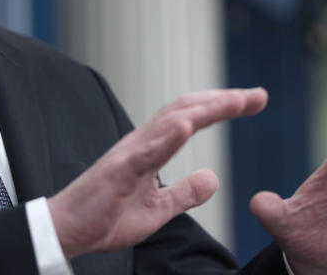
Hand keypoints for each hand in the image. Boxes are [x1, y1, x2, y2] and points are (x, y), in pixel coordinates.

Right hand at [47, 87, 267, 258]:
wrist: (68, 230)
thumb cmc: (106, 216)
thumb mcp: (158, 209)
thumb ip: (185, 192)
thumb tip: (213, 178)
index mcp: (151, 148)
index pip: (192, 118)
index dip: (223, 106)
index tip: (254, 100)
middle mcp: (142, 142)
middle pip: (186, 110)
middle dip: (224, 101)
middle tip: (258, 95)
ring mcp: (129, 154)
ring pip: (170, 122)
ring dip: (204, 110)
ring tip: (234, 102)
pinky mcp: (118, 172)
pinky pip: (146, 152)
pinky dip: (168, 137)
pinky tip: (188, 127)